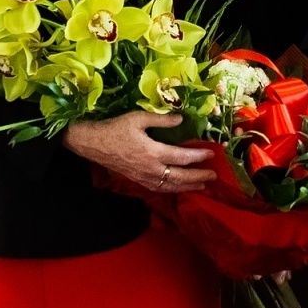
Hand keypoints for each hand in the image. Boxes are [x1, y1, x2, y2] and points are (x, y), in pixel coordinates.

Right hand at [63, 112, 215, 192]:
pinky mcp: (138, 180)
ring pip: (171, 186)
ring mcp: (144, 177)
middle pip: (180, 177)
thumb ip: (161, 120)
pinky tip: (178, 187)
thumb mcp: (138, 118)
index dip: (198, 156)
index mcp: (153, 152)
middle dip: (198, 177)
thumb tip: (181, 119)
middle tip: (213, 176)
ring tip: (202, 186)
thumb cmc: (115, 128)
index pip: (182, 157)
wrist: (93, 143)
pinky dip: (172, 189)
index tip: (211, 153)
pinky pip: (159, 188)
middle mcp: (151, 169)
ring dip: (188, 186)